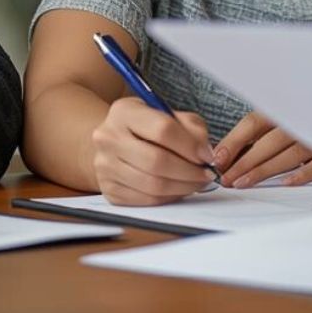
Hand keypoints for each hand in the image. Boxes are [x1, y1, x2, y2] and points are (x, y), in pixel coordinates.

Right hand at [90, 96, 215, 205]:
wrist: (113, 142)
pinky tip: (178, 189)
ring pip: (153, 185)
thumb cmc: (146, 127)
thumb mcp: (168, 114)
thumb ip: (191, 127)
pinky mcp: (108, 189)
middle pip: (157, 161)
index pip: (162, 129)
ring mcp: (104, 166)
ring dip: (183, 187)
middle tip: (206, 175)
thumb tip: (205, 154)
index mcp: (124, 112)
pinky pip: (146, 200)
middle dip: (189, 172)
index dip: (190, 146)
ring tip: (197, 183)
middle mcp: (108, 138)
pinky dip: (169, 198)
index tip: (207, 156)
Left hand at [215, 111, 311, 188]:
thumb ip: (265, 132)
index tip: (218, 158)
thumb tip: (230, 153)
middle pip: (267, 141)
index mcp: (286, 107)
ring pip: (289, 154)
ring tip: (243, 183)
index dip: (234, 141)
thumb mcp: (288, 118)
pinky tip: (286, 183)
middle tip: (226, 178)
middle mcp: (302, 118)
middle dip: (244, 162)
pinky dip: (303, 173)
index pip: (253, 123)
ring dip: (264, 170)